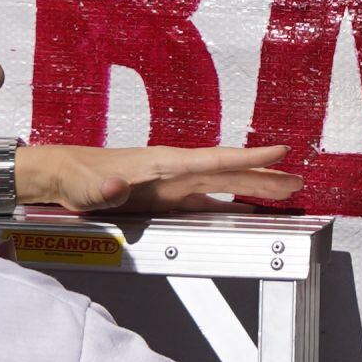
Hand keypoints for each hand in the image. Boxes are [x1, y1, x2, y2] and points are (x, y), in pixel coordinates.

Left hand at [20, 144, 302, 212]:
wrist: (64, 174)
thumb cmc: (76, 177)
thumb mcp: (86, 187)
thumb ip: (102, 189)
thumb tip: (114, 188)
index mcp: (162, 164)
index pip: (213, 160)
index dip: (247, 157)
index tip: (278, 151)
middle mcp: (173, 171)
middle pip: (228, 173)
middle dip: (264, 176)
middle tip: (297, 180)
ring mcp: (172, 184)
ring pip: (223, 186)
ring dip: (254, 188)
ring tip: (286, 191)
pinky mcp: (167, 198)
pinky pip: (208, 200)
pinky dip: (232, 204)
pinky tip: (248, 209)